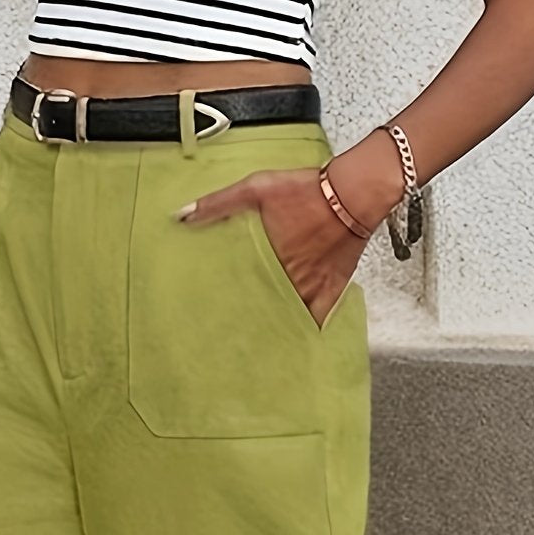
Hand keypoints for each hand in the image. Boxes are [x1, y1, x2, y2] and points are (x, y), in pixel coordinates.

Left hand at [176, 166, 370, 328]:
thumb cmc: (305, 190)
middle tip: (233, 338)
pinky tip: (298, 342)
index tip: (213, 322)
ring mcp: (311, 288)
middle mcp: (288, 281)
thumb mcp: (255, 188)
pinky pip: (319, 318)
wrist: (352, 193)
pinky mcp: (332, 289)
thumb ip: (218, 204)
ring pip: (288, 318)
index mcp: (267, 261)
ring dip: (276, 328)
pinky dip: (308, 329)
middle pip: (264, 310)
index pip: (241, 294)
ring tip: (260, 345)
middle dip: (250, 322)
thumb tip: (181, 217)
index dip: (227, 309)